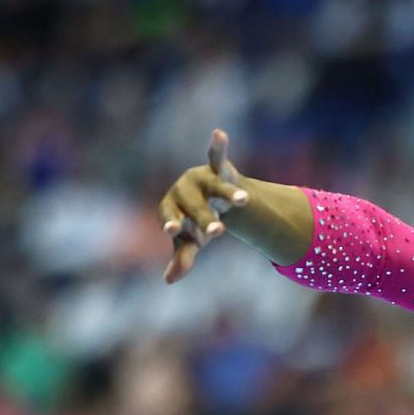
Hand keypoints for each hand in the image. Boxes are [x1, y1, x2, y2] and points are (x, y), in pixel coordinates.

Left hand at [158, 128, 250, 283]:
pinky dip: (218, 146)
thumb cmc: (194, 223)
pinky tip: (219, 134)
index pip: (171, 218)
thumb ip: (182, 258)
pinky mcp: (217, 169)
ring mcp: (201, 180)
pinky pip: (218, 157)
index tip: (173, 229)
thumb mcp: (190, 242)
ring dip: (229, 194)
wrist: (210, 200)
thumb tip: (168, 280)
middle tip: (219, 232)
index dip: (173, 223)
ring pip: (215, 188)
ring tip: (244, 200)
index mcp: (172, 210)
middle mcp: (184, 192)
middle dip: (207, 219)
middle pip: (196, 208)